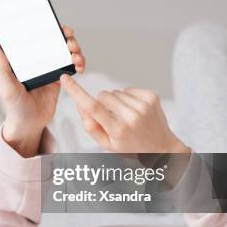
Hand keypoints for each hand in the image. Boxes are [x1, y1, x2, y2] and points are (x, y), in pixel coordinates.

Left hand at [0, 26, 84, 156]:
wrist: (29, 125)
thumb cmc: (14, 106)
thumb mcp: (6, 86)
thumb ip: (1, 66)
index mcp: (26, 58)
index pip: (40, 36)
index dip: (51, 28)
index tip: (60, 27)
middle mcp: (39, 60)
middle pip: (57, 41)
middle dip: (68, 38)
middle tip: (70, 43)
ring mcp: (51, 69)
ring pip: (68, 52)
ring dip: (77, 51)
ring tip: (76, 58)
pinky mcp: (60, 79)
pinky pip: (73, 67)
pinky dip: (79, 64)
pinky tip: (79, 68)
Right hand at [60, 75, 188, 154]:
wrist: (161, 147)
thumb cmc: (132, 147)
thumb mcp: (108, 145)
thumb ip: (91, 126)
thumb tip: (80, 105)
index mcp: (118, 129)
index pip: (92, 107)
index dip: (76, 92)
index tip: (65, 79)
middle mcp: (131, 116)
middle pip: (102, 95)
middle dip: (102, 104)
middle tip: (112, 118)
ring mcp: (143, 105)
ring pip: (115, 92)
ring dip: (116, 102)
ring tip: (126, 117)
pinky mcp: (151, 97)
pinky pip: (128, 89)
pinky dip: (128, 98)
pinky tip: (135, 111)